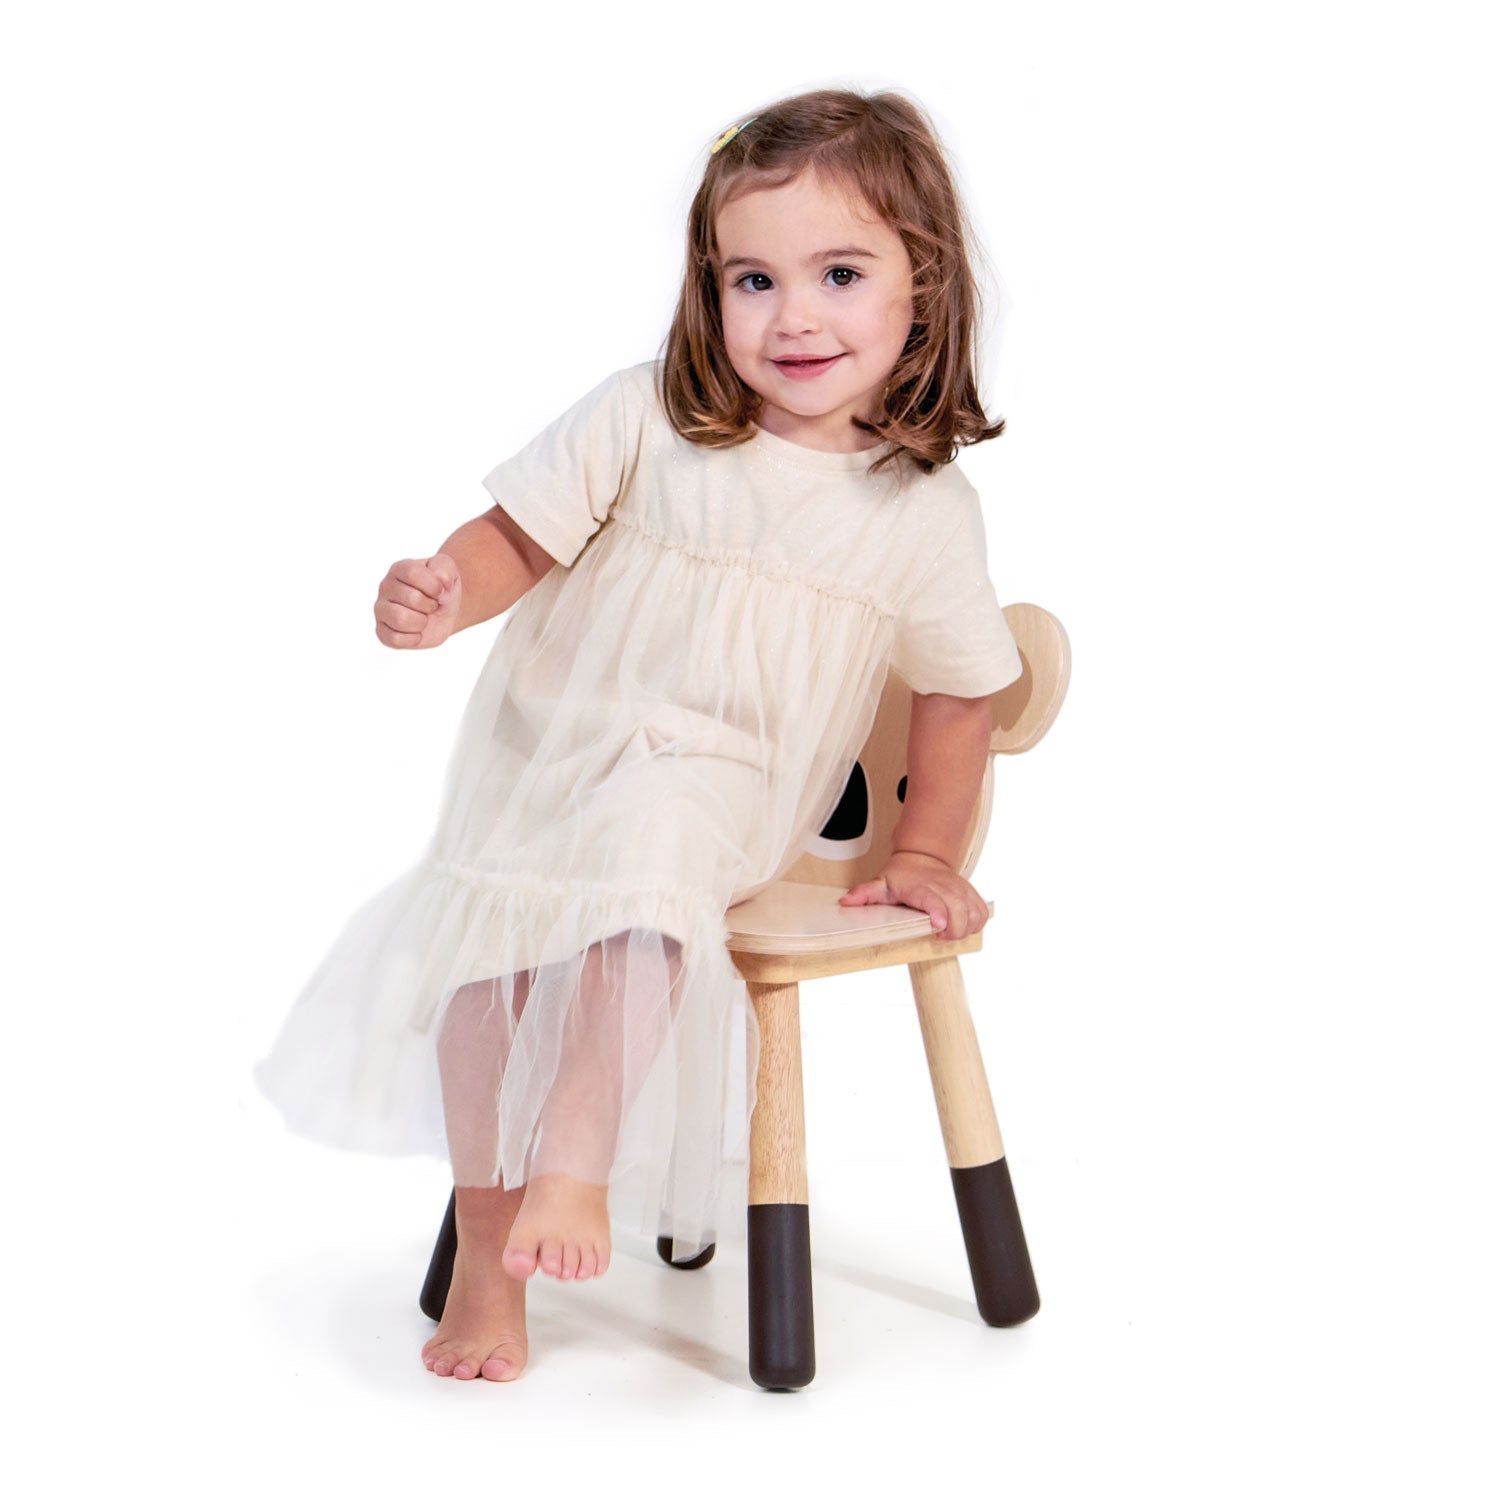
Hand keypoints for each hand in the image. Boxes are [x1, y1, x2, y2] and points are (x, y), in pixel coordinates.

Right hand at [373, 553, 461, 648]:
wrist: (444, 612)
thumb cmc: (442, 589)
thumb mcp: (448, 569)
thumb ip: (444, 568)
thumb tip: (441, 584)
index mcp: (399, 569)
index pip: (412, 573)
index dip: (433, 585)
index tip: (441, 591)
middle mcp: (385, 587)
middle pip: (412, 598)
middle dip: (430, 605)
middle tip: (432, 606)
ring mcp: (381, 610)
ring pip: (400, 619)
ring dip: (421, 622)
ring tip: (423, 618)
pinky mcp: (382, 632)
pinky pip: (395, 639)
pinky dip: (414, 639)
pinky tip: (417, 632)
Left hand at [839, 850, 989, 938]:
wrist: (923, 856)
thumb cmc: (901, 875)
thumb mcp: (881, 882)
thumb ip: (865, 893)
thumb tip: (846, 902)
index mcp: (921, 886)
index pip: (934, 900)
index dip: (939, 914)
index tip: (938, 926)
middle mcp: (943, 886)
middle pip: (959, 911)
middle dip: (954, 931)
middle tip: (940, 937)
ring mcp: (959, 889)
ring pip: (974, 912)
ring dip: (966, 929)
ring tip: (949, 933)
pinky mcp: (969, 893)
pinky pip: (982, 912)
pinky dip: (977, 923)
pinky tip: (962, 927)